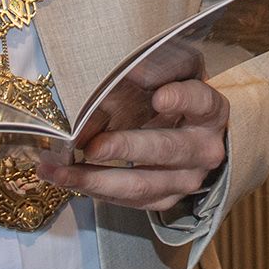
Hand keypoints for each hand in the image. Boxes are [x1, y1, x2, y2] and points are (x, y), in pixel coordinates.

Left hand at [42, 70, 229, 213]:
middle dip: (125, 148)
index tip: (158, 97)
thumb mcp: (171, 77)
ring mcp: (186, 179)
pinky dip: (95, 191)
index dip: (182, 99)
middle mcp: (204, 149)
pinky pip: (130, 200)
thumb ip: (151, 71)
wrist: (194, 139)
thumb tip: (114, 69)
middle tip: (92, 146)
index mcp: (210, 112)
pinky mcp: (166, 200)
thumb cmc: (173, 100)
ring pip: (143, 184)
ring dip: (96, 179)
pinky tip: (66, 180)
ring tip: (59, 172)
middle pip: (167, 149)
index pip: (201, 101)